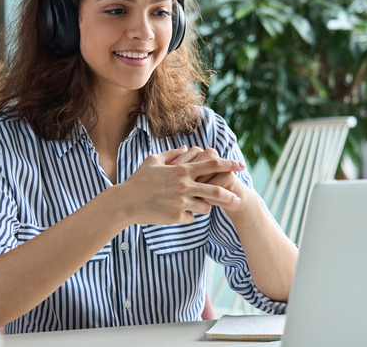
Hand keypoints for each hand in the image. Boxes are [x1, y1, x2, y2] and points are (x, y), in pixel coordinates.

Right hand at [115, 146, 244, 224]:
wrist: (126, 203)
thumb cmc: (139, 181)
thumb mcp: (153, 161)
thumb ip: (171, 154)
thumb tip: (185, 148)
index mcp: (181, 170)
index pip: (211, 165)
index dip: (228, 164)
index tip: (241, 166)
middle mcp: (184, 186)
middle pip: (216, 190)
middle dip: (230, 194)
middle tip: (238, 197)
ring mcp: (181, 203)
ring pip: (206, 207)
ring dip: (205, 207)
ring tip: (196, 205)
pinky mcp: (177, 217)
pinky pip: (191, 218)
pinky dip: (187, 216)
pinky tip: (176, 213)